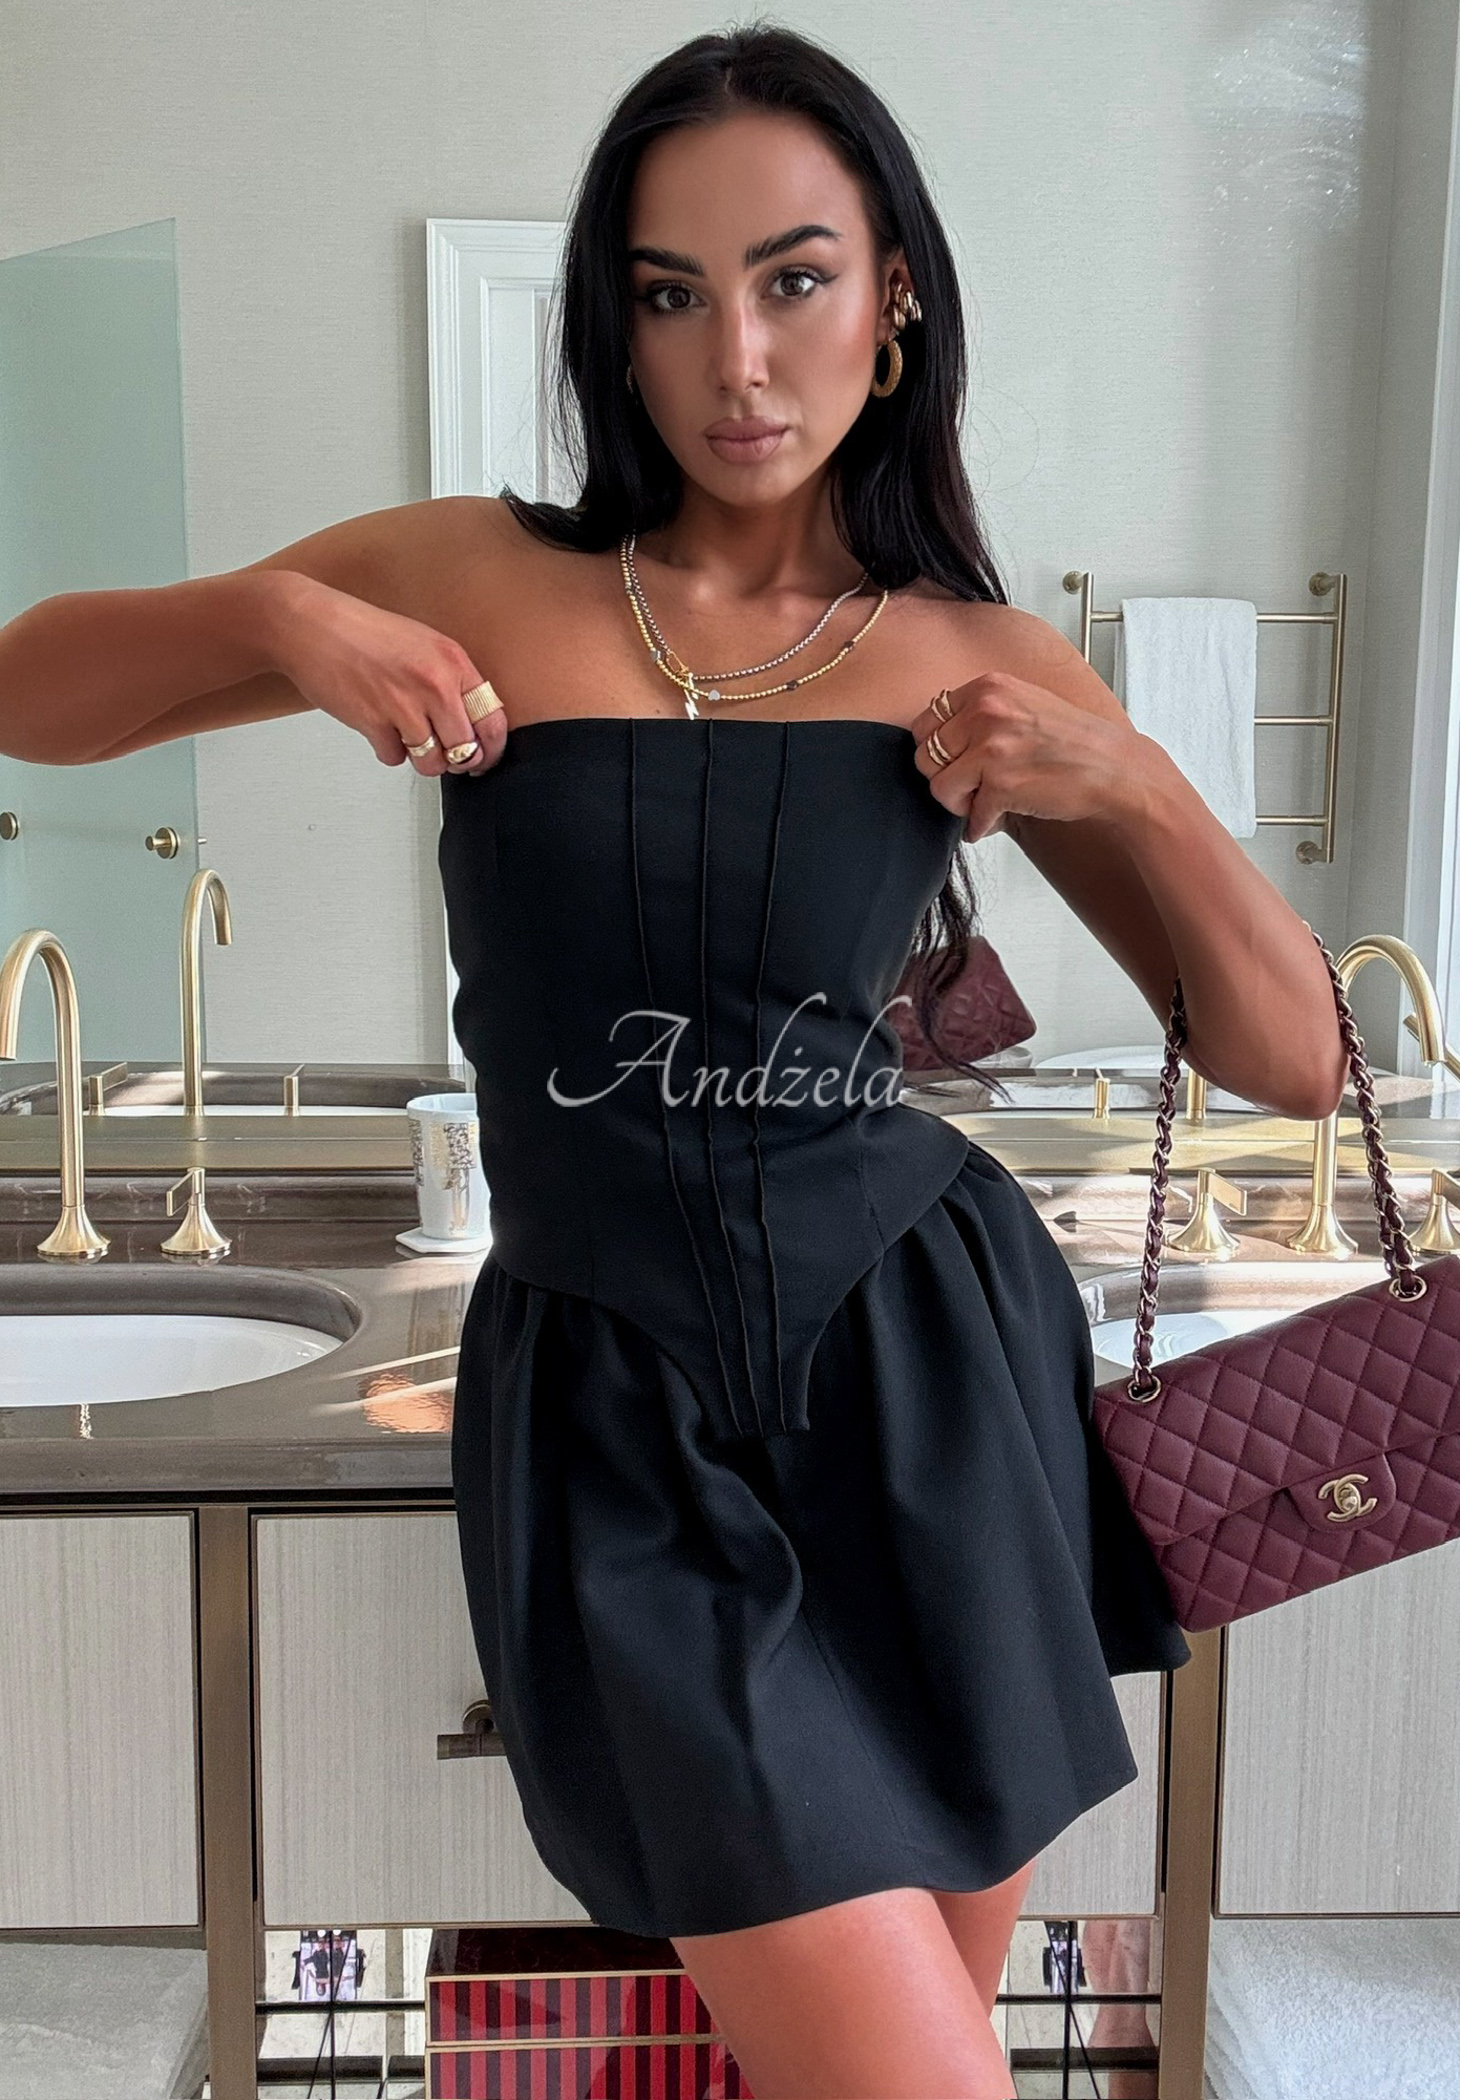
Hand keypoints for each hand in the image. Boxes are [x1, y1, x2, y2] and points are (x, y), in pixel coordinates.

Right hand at [274, 575, 506, 776]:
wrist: (311, 625)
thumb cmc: (363, 633)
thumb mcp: (423, 643)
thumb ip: (451, 680)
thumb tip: (472, 723)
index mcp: (453, 661)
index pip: (493, 719)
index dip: (491, 747)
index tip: (484, 757)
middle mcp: (434, 683)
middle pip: (465, 748)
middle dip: (456, 759)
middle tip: (445, 754)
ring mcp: (404, 704)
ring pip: (432, 762)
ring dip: (421, 759)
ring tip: (408, 738)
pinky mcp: (373, 722)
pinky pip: (395, 758)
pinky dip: (388, 750)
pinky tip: (380, 728)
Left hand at [909, 670, 1142, 842]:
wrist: (1115, 769)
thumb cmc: (1075, 741)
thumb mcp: (1024, 701)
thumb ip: (982, 711)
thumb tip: (941, 737)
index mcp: (987, 687)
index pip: (927, 719)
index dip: (937, 747)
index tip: (954, 761)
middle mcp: (985, 712)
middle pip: (925, 754)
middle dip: (944, 776)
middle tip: (967, 787)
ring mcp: (991, 748)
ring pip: (939, 787)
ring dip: (959, 802)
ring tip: (981, 803)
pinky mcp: (1000, 784)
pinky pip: (968, 816)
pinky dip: (979, 825)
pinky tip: (993, 820)